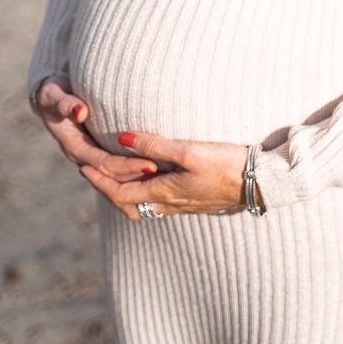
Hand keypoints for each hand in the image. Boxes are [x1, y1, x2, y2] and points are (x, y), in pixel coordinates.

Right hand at [34, 78, 159, 182]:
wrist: (49, 95)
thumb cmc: (54, 92)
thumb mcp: (54, 94)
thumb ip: (65, 103)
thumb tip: (79, 112)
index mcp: (73, 146)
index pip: (104, 163)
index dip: (126, 165)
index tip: (150, 163)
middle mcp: (83, 155)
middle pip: (113, 174)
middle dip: (136, 173)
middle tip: (163, 169)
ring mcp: (91, 154)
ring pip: (115, 175)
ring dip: (137, 175)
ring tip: (163, 172)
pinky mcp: (98, 150)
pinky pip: (118, 165)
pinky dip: (134, 167)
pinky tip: (156, 164)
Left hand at [76, 130, 257, 220]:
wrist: (259, 183)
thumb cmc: (226, 165)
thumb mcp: (189, 151)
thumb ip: (154, 145)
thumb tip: (122, 139)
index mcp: (163, 192)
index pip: (120, 192)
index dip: (99, 181)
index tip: (83, 167)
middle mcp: (170, 203)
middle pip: (128, 204)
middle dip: (108, 189)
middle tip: (94, 172)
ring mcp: (183, 205)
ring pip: (144, 205)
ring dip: (126, 192)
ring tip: (118, 176)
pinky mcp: (195, 202)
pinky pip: (160, 202)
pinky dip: (145, 192)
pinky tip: (151, 181)